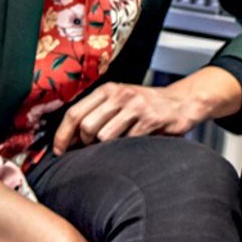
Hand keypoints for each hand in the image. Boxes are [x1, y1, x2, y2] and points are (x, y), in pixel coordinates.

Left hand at [52, 67, 241, 153]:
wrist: (182, 103)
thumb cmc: (146, 106)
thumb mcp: (119, 101)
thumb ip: (96, 114)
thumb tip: (68, 140)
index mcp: (107, 90)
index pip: (74, 113)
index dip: (62, 135)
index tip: (59, 151)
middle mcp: (120, 95)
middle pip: (86, 127)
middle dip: (85, 144)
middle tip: (93, 149)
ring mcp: (136, 106)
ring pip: (104, 136)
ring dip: (106, 148)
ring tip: (116, 145)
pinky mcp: (151, 119)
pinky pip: (127, 142)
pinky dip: (127, 149)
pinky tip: (134, 145)